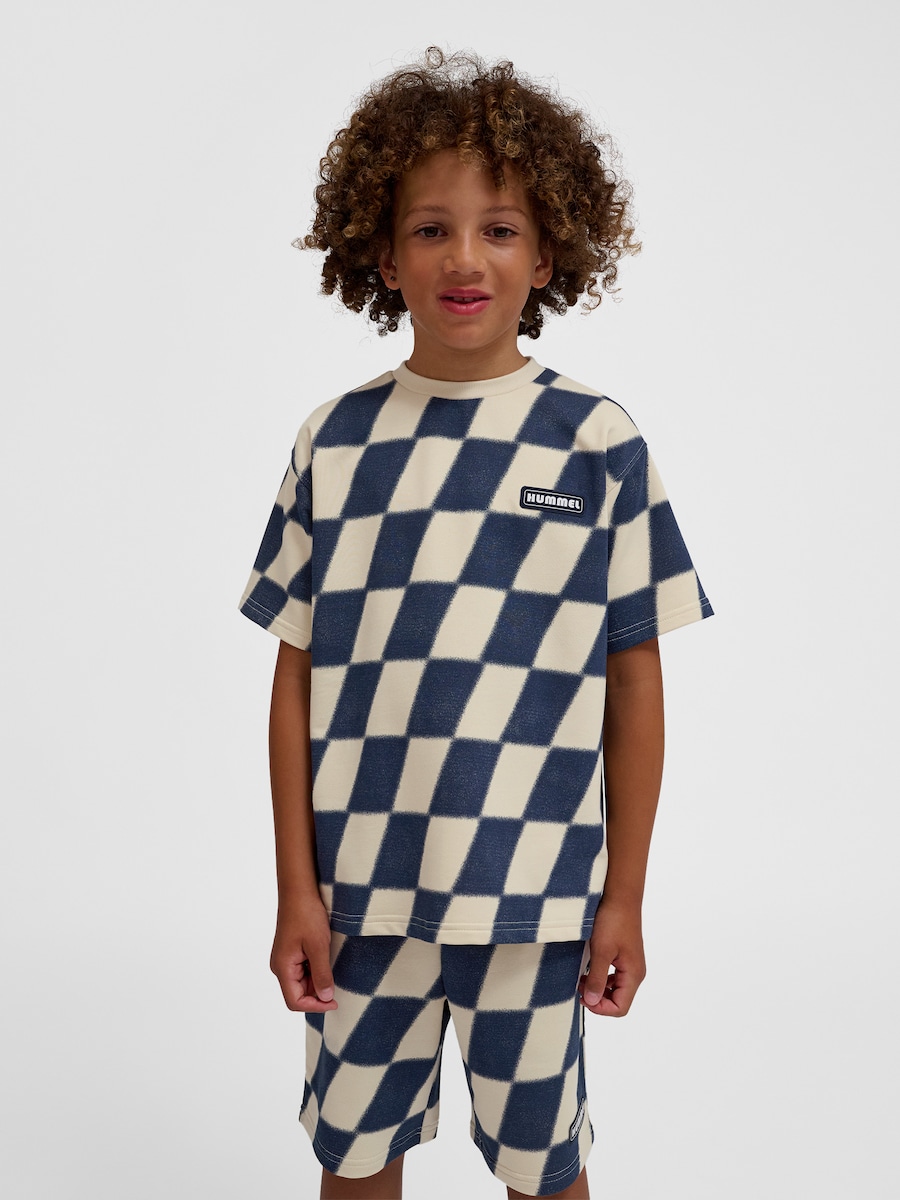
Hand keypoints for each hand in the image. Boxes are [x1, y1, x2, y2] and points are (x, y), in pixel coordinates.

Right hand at [270, 897, 337, 1012]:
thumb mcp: (318, 946)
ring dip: (318, 980)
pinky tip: (326, 959)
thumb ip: (321, 974)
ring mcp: (285, 959)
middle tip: (337, 983)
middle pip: (298, 993)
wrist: (299, 891)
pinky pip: (303, 970)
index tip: (334, 1001)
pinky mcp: (291, 952)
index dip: (315, 1006)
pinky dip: (316, 970)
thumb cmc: (306, 915)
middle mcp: (280, 966)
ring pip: (302, 982)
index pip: (294, 1001)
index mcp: (282, 968)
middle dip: (318, 993)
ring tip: (331, 965)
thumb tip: (325, 997)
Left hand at [579, 900, 645, 1016]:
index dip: (600, 1008)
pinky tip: (589, 969)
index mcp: (634, 974)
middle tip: (579, 987)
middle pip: (619, 1000)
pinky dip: (601, 978)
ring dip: (598, 988)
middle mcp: (635, 972)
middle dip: (598, 998)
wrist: (620, 896)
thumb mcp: (601, 951)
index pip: (620, 1008)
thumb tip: (591, 1001)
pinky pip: (615, 976)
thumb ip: (596, 979)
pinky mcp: (625, 956)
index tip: (582, 996)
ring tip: (581, 978)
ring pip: (616, 989)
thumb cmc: (613, 921)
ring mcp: (631, 964)